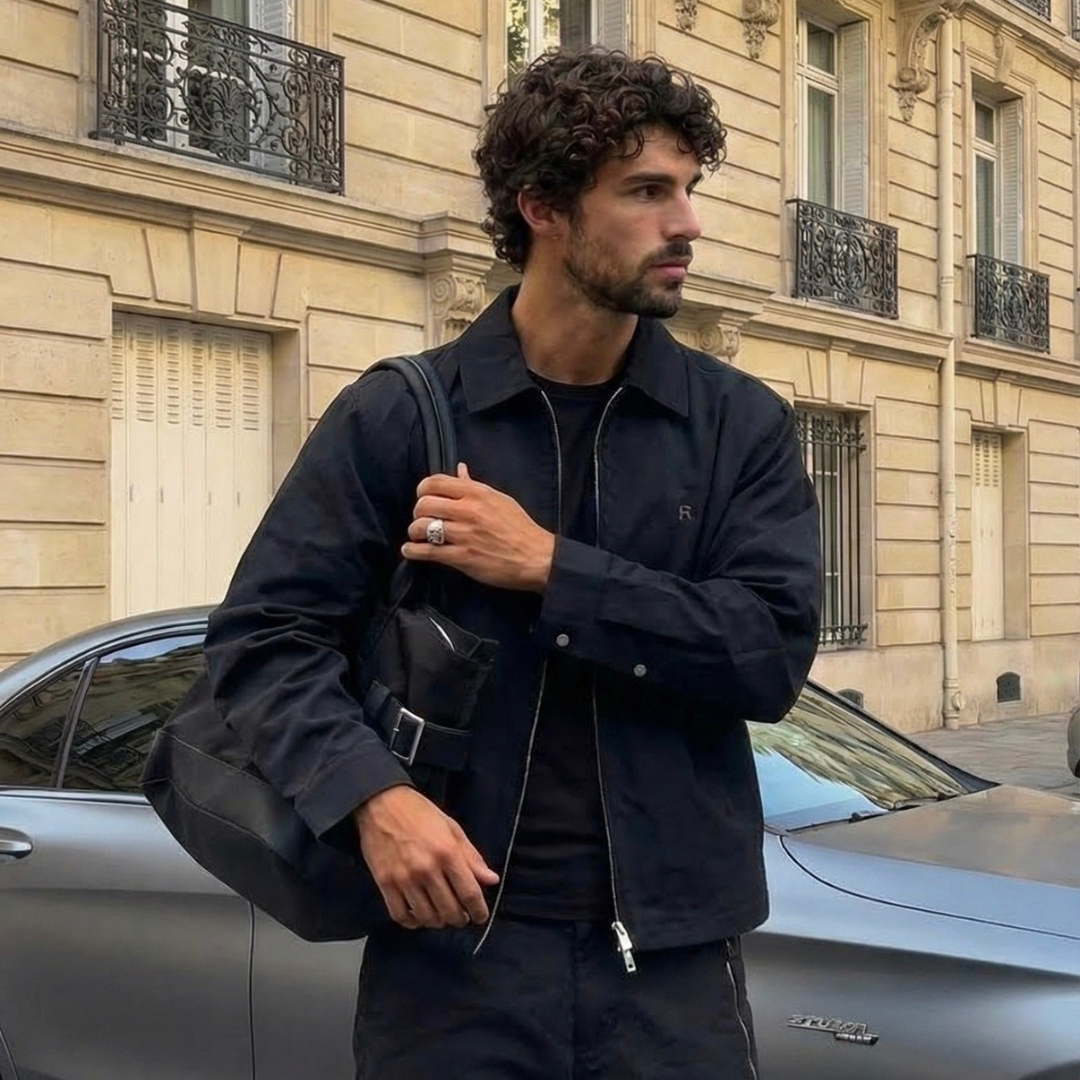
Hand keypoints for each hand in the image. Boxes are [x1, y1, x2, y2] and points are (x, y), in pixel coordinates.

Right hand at [354, 786, 499, 928]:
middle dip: (460, 919)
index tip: (480, 917)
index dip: (479, 911)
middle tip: (461, 916)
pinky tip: (419, 915)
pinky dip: (412, 922)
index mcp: (447, 852)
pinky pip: (400, 915)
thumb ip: (472, 857)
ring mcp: (404, 878)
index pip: (469, 893)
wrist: (382, 803)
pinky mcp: (385, 883)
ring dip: (438, 922)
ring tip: (441, 916)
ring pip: (427, 917)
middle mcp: (427, 869)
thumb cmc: (420, 813)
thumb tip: (491, 880)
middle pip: (450, 910)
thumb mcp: (452, 829)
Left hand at [402, 464, 554, 591]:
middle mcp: (468, 511)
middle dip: (417, 512)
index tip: (423, 497)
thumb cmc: (520, 528)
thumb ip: (474, 485)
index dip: (423, 489)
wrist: (536, 557)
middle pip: (424, 504)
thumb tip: (460, 469)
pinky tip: (410, 550)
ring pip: (422, 527)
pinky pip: (428, 551)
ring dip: (414, 532)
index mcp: (477, 493)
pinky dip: (413, 551)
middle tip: (421, 518)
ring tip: (416, 536)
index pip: (436, 482)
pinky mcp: (462, 557)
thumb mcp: (500, 499)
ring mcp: (464, 534)